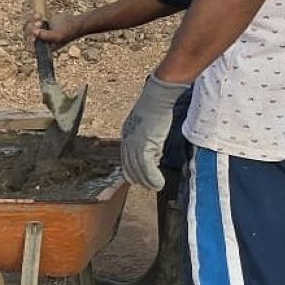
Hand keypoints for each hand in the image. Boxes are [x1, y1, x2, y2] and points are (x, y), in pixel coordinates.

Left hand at [25, 15, 81, 46]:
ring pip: (27, 29)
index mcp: (43, 49)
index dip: (30, 40)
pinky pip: (29, 22)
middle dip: (31, 28)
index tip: (35, 31)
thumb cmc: (68, 31)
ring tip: (39, 16)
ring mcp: (38, 34)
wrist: (74, 22)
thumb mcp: (58, 35)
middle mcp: (39, 43)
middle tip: (40, 22)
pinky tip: (36, 13)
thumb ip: (47, 36)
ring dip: (30, 21)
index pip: (30, 48)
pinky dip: (31, 17)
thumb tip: (35, 33)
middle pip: (27, 37)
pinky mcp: (38, 26)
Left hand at [120, 74, 191, 189]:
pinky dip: (152, 177)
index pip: (126, 157)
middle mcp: (127, 139)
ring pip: (138, 168)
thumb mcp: (150, 126)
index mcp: (127, 133)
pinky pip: (145, 166)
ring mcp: (133, 142)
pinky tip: (158, 183)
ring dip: (147, 180)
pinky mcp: (142, 144)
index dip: (133, 169)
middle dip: (139, 178)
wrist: (158, 97)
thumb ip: (150, 140)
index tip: (139, 178)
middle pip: (130, 165)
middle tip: (149, 186)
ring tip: (156, 187)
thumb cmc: (157, 107)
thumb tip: (155, 155)